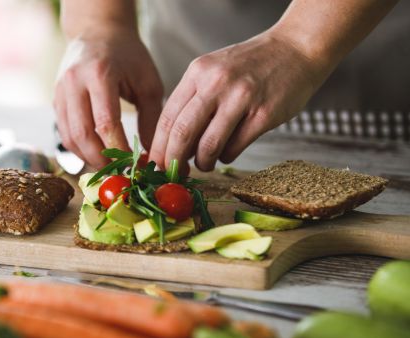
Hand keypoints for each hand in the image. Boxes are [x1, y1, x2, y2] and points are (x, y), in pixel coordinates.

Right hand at [54, 29, 162, 168]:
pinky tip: (97, 154)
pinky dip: (80, 149)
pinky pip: (64, 133)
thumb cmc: (128, 56)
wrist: (97, 32)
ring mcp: (60, 92)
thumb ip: (152, 119)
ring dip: (89, 158)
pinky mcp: (55, 100)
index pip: (106, 123)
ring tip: (111, 166)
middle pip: (82, 134)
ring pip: (69, 137)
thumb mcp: (148, 82)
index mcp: (100, 74)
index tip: (136, 165)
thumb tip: (153, 156)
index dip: (120, 150)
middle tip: (121, 173)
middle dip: (102, 160)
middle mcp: (74, 83)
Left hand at [149, 30, 328, 171]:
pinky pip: (234, 148)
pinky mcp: (264, 115)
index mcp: (198, 72)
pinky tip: (227, 152)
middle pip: (182, 133)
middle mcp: (216, 83)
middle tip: (175, 172)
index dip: (159, 146)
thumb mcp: (213, 71)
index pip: (167, 117)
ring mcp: (241, 98)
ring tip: (204, 164)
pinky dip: (226, 157)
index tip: (157, 164)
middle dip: (174, 160)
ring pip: (208, 146)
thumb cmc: (250, 66)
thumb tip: (173, 143)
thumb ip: (193, 101)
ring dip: (202, 163)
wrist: (295, 49)